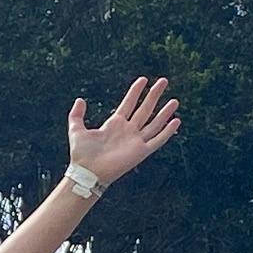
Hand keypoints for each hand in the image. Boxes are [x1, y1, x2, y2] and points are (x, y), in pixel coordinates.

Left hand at [66, 76, 180, 190]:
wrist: (87, 172)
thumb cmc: (81, 154)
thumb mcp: (76, 129)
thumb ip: (77, 114)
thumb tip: (80, 100)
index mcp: (114, 124)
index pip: (129, 103)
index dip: (136, 91)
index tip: (143, 79)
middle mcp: (128, 131)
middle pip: (145, 109)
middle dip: (154, 95)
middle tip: (163, 81)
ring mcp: (135, 141)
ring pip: (154, 123)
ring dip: (164, 112)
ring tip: (174, 100)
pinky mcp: (141, 152)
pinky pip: (158, 140)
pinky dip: (167, 132)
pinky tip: (176, 121)